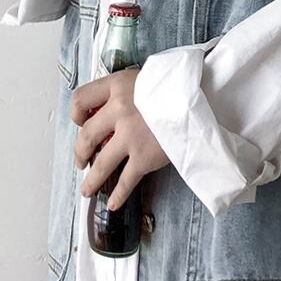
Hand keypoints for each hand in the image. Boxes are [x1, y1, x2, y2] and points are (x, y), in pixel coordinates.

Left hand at [71, 66, 169, 211]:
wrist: (203, 97)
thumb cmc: (176, 86)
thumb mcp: (145, 78)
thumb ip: (125, 91)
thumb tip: (109, 111)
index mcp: (117, 86)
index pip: (80, 99)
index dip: (76, 113)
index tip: (80, 122)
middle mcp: (118, 110)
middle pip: (85, 136)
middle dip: (79, 152)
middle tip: (81, 160)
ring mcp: (130, 135)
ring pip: (100, 164)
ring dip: (91, 179)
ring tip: (87, 189)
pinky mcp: (144, 156)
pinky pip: (125, 181)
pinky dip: (117, 195)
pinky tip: (113, 203)